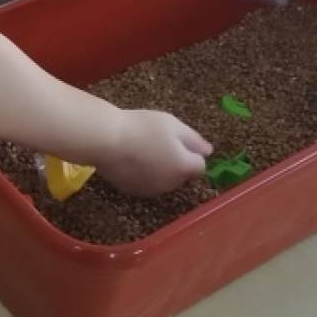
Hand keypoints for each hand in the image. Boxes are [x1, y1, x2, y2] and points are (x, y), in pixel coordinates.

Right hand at [95, 109, 211, 196]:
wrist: (107, 141)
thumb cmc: (143, 127)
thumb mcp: (172, 124)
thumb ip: (193, 139)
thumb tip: (209, 151)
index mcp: (183, 167)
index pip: (200, 166)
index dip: (193, 153)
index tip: (180, 141)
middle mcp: (171, 184)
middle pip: (182, 175)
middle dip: (177, 162)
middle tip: (160, 141)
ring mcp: (151, 190)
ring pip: (164, 181)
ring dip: (161, 169)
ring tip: (143, 149)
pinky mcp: (133, 191)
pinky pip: (146, 183)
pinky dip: (144, 174)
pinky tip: (131, 159)